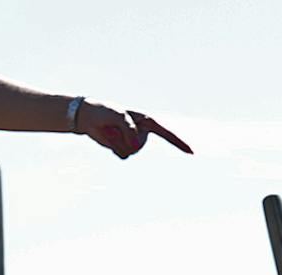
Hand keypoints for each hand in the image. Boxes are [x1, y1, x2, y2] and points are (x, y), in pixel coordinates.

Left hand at [75, 102, 191, 159]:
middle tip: (114, 126)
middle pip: (140, 145)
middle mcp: (143, 133)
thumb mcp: (118, 117)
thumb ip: (129, 130)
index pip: (166, 134)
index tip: (191, 152)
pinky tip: (109, 138)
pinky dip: (114, 148)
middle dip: (125, 137)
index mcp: (146, 122)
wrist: (90, 118)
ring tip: (111, 130)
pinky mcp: (124, 149)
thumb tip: (135, 147)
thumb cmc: (106, 112)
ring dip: (118, 142)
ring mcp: (133, 142)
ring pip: (131, 151)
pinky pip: (123, 155)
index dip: (179, 143)